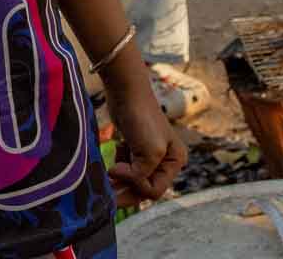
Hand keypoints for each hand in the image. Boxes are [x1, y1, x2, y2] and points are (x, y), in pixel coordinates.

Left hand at [104, 69, 184, 207]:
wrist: (126, 91)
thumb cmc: (142, 119)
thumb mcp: (149, 153)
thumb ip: (141, 175)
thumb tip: (119, 180)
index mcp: (175, 162)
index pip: (155, 190)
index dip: (135, 185)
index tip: (117, 167)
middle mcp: (166, 161)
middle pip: (144, 188)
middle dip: (125, 189)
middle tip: (106, 190)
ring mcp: (150, 155)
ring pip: (134, 180)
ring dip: (121, 178)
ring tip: (110, 168)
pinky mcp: (134, 148)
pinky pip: (127, 168)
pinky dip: (120, 166)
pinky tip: (117, 149)